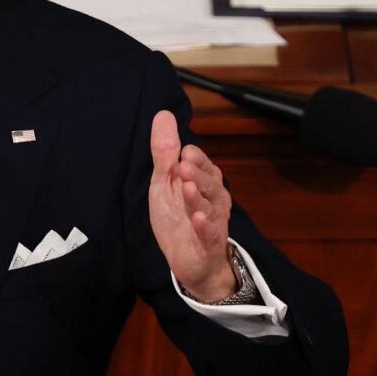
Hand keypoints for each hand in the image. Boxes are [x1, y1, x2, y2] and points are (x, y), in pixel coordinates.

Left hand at [147, 110, 235, 301]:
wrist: (189, 260)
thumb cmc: (178, 217)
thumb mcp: (165, 182)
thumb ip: (165, 152)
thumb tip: (163, 114)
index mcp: (204, 182)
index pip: (204, 165)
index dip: (196, 159)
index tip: (185, 151)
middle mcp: (213, 199)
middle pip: (209, 183)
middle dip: (198, 174)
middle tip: (184, 165)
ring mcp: (213, 221)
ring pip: (208, 206)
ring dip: (197, 197)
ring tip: (187, 187)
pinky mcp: (207, 243)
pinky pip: (209, 233)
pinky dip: (203, 225)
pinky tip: (196, 218)